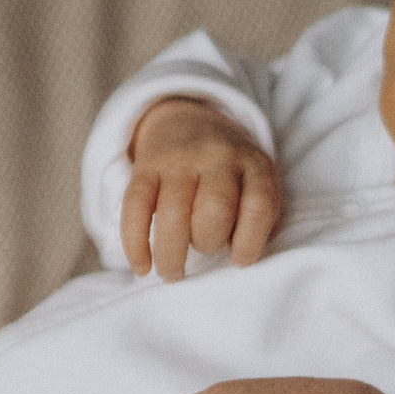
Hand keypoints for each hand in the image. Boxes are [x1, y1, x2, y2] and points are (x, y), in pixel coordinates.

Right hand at [123, 97, 284, 279]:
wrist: (189, 119)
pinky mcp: (144, 168)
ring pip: (172, 213)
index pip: (258, 205)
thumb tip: (239, 257)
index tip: (239, 260)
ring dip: (171, 255)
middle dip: (208, 243)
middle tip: (203, 251)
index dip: (250, 241)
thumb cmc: (230, 170)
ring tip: (172, 274)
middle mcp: (216, 157)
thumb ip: (259, 215)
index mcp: (252, 164)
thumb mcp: (257, 179)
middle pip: (213, 209)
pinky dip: (135, 244)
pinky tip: (142, 267)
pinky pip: (135, 208)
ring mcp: (178, 161)